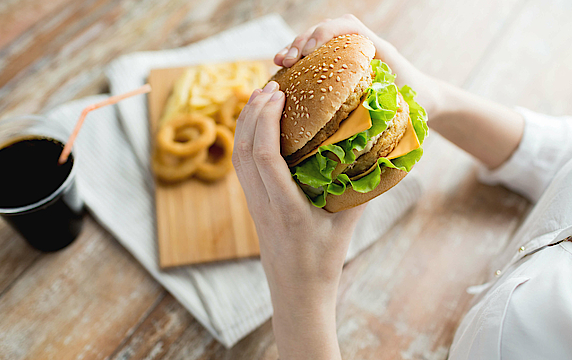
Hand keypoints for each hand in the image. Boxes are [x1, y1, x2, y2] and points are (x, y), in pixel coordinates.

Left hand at [233, 80, 365, 359]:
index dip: (267, 122)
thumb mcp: (347, 224)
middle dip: (253, 113)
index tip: (278, 94)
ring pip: (239, 158)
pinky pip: (242, 167)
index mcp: (287, 209)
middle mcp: (263, 204)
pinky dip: (245, 140)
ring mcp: (253, 205)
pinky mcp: (252, 205)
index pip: (267, 158)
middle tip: (270, 85)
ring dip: (244, 124)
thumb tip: (376, 151)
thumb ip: (359, 188)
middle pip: (245, 152)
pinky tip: (256, 126)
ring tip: (260, 97)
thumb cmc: (324, 261)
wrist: (296, 292)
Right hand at [274, 14, 441, 117]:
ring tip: (279, 63)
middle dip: (302, 42)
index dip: (325, 33)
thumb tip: (358, 112)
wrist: (424, 99)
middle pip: (324, 31)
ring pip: (314, 43)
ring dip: (294, 50)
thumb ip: (386, 98)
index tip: (311, 51)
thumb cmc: (416, 100)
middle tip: (288, 60)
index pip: (347, 26)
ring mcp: (345, 54)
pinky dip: (297, 65)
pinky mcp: (336, 66)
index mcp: (374, 46)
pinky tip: (282, 74)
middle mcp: (358, 45)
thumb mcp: (405, 97)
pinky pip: (313, 59)